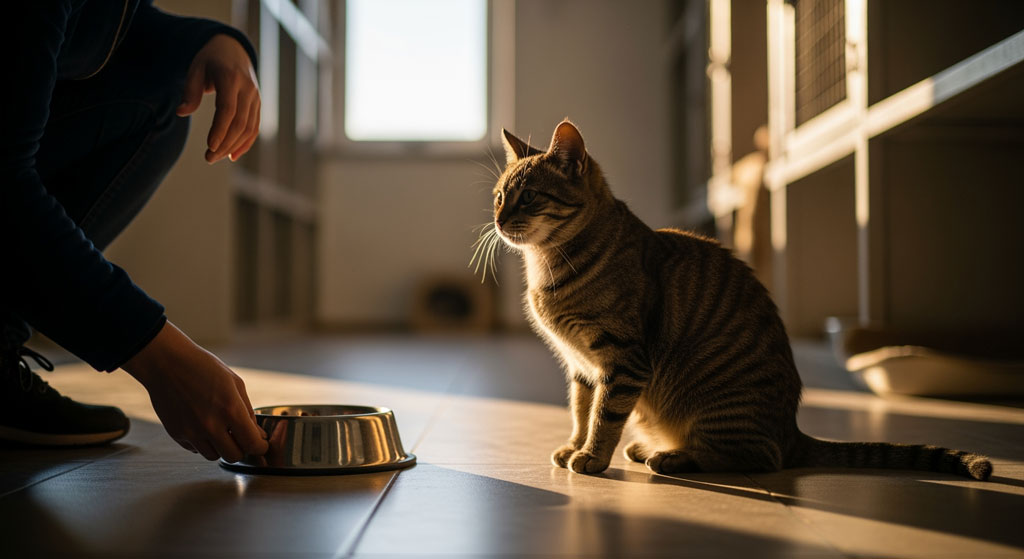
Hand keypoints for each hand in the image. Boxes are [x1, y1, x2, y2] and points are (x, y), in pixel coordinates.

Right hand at [123, 321, 268, 461]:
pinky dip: (202, 442)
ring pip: (214, 456)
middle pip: (234, 456)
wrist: (166, 363)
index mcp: (230, 409)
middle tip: (240, 437)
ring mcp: (191, 432)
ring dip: (221, 447)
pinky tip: (202, 425)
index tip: (261, 443)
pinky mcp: (176, 434)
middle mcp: (210, 425)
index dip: (260, 446)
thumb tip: (256, 433)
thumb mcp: (235, 383)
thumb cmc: (202, 367)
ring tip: (220, 430)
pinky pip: (195, 449)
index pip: (252, 444)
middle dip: (241, 448)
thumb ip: (247, 411)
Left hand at [177, 34, 260, 163]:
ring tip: (216, 157)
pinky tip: (233, 155)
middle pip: (240, 123)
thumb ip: (190, 91)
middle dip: (225, 144)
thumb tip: (181, 112)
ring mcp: (256, 97)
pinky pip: (254, 127)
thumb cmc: (210, 60)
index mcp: (231, 78)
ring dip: (233, 146)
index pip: (228, 109)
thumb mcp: (196, 69)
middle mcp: (248, 89)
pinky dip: (245, 143)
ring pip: (249, 128)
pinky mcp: (258, 104)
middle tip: (209, 158)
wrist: (233, 48)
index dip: (220, 130)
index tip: (209, 146)